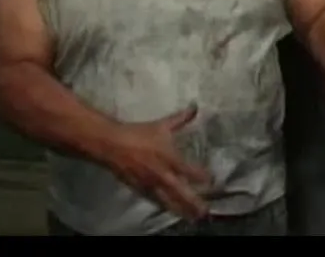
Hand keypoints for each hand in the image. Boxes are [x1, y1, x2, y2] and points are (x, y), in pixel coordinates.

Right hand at [103, 104, 212, 219]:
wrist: (113, 145)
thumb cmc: (139, 134)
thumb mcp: (162, 125)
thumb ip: (181, 118)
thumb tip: (196, 106)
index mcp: (170, 158)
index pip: (191, 171)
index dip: (202, 177)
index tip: (211, 181)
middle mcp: (163, 175)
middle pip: (182, 193)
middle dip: (194, 203)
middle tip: (205, 212)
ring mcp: (151, 184)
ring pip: (169, 201)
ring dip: (181, 210)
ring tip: (191, 217)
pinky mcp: (140, 189)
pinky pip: (155, 201)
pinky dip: (165, 207)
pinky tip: (171, 211)